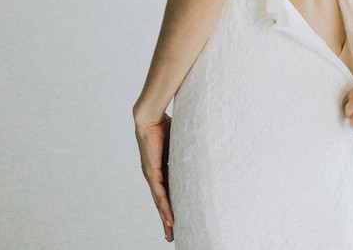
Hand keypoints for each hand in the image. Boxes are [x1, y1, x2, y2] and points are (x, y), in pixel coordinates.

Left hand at [134, 111, 173, 242]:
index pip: (166, 191)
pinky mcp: (151, 173)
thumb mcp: (178, 143)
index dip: (171, 205)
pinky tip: (169, 219)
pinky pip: (159, 194)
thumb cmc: (164, 124)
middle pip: (161, 202)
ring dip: (165, 219)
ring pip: (160, 202)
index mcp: (160, 168)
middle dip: (166, 219)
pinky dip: (165, 208)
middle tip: (171, 235)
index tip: (175, 219)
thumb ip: (185, 151)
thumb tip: (202, 150)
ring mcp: (151, 175)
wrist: (150, 117)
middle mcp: (154, 175)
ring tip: (170, 233)